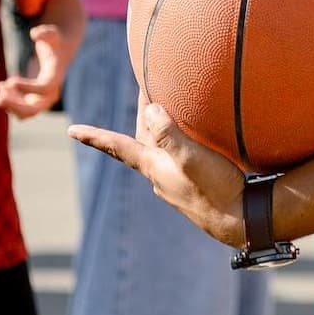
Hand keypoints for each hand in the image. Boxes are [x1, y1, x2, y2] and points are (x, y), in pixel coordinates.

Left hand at [0, 24, 69, 118]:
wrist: (56, 56)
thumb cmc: (53, 43)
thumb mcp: (52, 34)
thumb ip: (46, 32)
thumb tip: (35, 34)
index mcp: (56, 77)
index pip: (45, 89)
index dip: (28, 88)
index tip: (11, 80)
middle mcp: (51, 93)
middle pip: (34, 109)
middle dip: (14, 106)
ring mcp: (42, 100)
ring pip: (25, 113)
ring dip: (9, 105)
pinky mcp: (33, 102)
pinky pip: (20, 110)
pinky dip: (9, 102)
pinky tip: (1, 87)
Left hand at [68, 101, 247, 247]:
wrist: (241, 222)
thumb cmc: (216, 189)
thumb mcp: (192, 158)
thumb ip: (170, 135)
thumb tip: (150, 109)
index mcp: (153, 167)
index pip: (117, 146)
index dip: (94, 136)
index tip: (71, 130)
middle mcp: (158, 176)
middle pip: (140, 141)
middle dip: (140, 118)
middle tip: (144, 93)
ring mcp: (174, 184)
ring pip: (158, 150)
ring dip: (157, 129)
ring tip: (165, 110)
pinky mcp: (191, 187)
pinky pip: (175, 159)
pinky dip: (174, 143)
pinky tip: (189, 141)